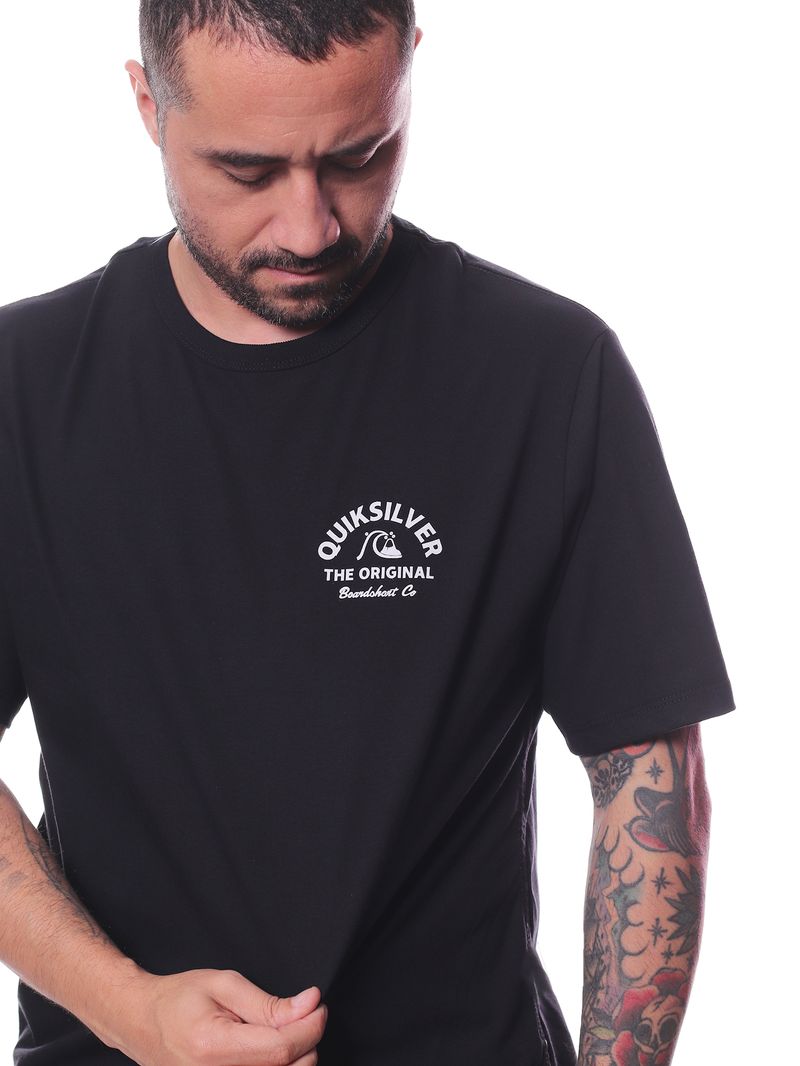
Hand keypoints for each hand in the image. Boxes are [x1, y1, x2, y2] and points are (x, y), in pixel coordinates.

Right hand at [113, 967, 327, 1064]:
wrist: (140, 1023)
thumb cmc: (177, 1000)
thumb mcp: (223, 985)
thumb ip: (268, 1003)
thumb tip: (309, 1006)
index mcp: (213, 1048)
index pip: (281, 1049)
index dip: (310, 1026)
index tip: (318, 1006)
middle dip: (306, 1041)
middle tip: (301, 1014)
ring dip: (294, 1058)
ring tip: (281, 1031)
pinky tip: (271, 1052)